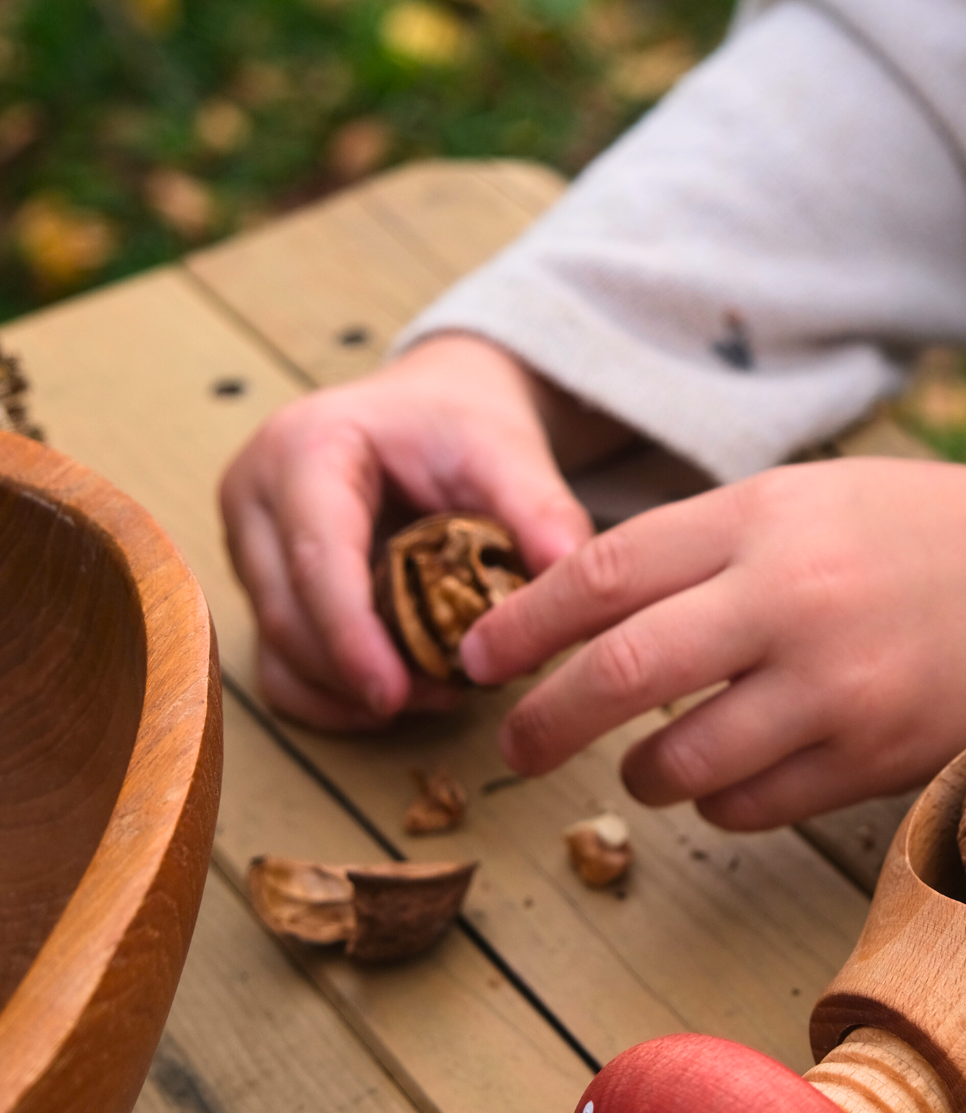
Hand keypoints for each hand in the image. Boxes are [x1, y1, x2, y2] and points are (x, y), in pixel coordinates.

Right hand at [219, 333, 606, 729]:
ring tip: (434, 694)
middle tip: (446, 696)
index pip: (315, 558)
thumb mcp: (506, 450)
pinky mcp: (261, 587)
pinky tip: (392, 702)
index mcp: (303, 449)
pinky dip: (329, 698)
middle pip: (287, 615)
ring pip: (277, 650)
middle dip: (360, 673)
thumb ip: (539, 508)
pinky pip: (277, 668)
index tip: (393, 696)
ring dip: (349, 692)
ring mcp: (248, 546)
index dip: (350, 637)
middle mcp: (257, 498)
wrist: (429, 411)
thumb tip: (571, 576)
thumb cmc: (458, 425)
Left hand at [460, 457, 965, 828]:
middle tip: (512, 747)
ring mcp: (837, 689)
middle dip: (544, 719)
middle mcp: (792, 600)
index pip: (603, 573)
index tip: (475, 657)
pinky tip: (728, 776)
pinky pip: (750, 808)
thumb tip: (583, 609)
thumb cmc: (932, 535)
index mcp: (765, 517)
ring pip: (681, 760)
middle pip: (619, 672)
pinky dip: (718, 802)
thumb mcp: (814, 501)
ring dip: (640, 771)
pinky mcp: (874, 761)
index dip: (521, 623)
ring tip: (642, 761)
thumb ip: (706, 546)